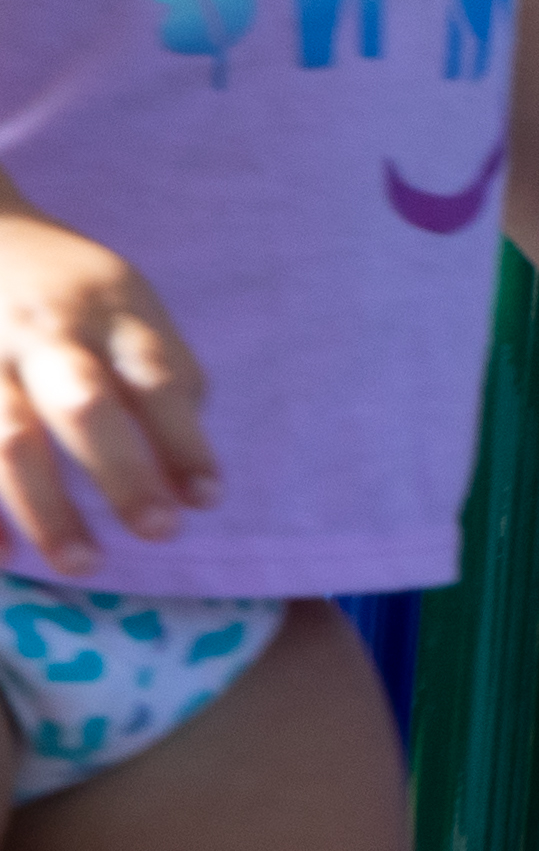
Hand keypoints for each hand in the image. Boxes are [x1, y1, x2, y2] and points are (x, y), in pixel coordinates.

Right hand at [0, 207, 215, 571]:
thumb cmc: (64, 285)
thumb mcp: (124, 300)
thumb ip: (161, 370)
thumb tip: (188, 465)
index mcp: (108, 308)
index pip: (156, 377)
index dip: (183, 441)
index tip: (206, 500)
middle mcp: (43, 332)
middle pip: (83, 405)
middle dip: (121, 472)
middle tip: (159, 533)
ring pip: (7, 438)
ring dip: (44, 507)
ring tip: (83, 564)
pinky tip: (2, 557)